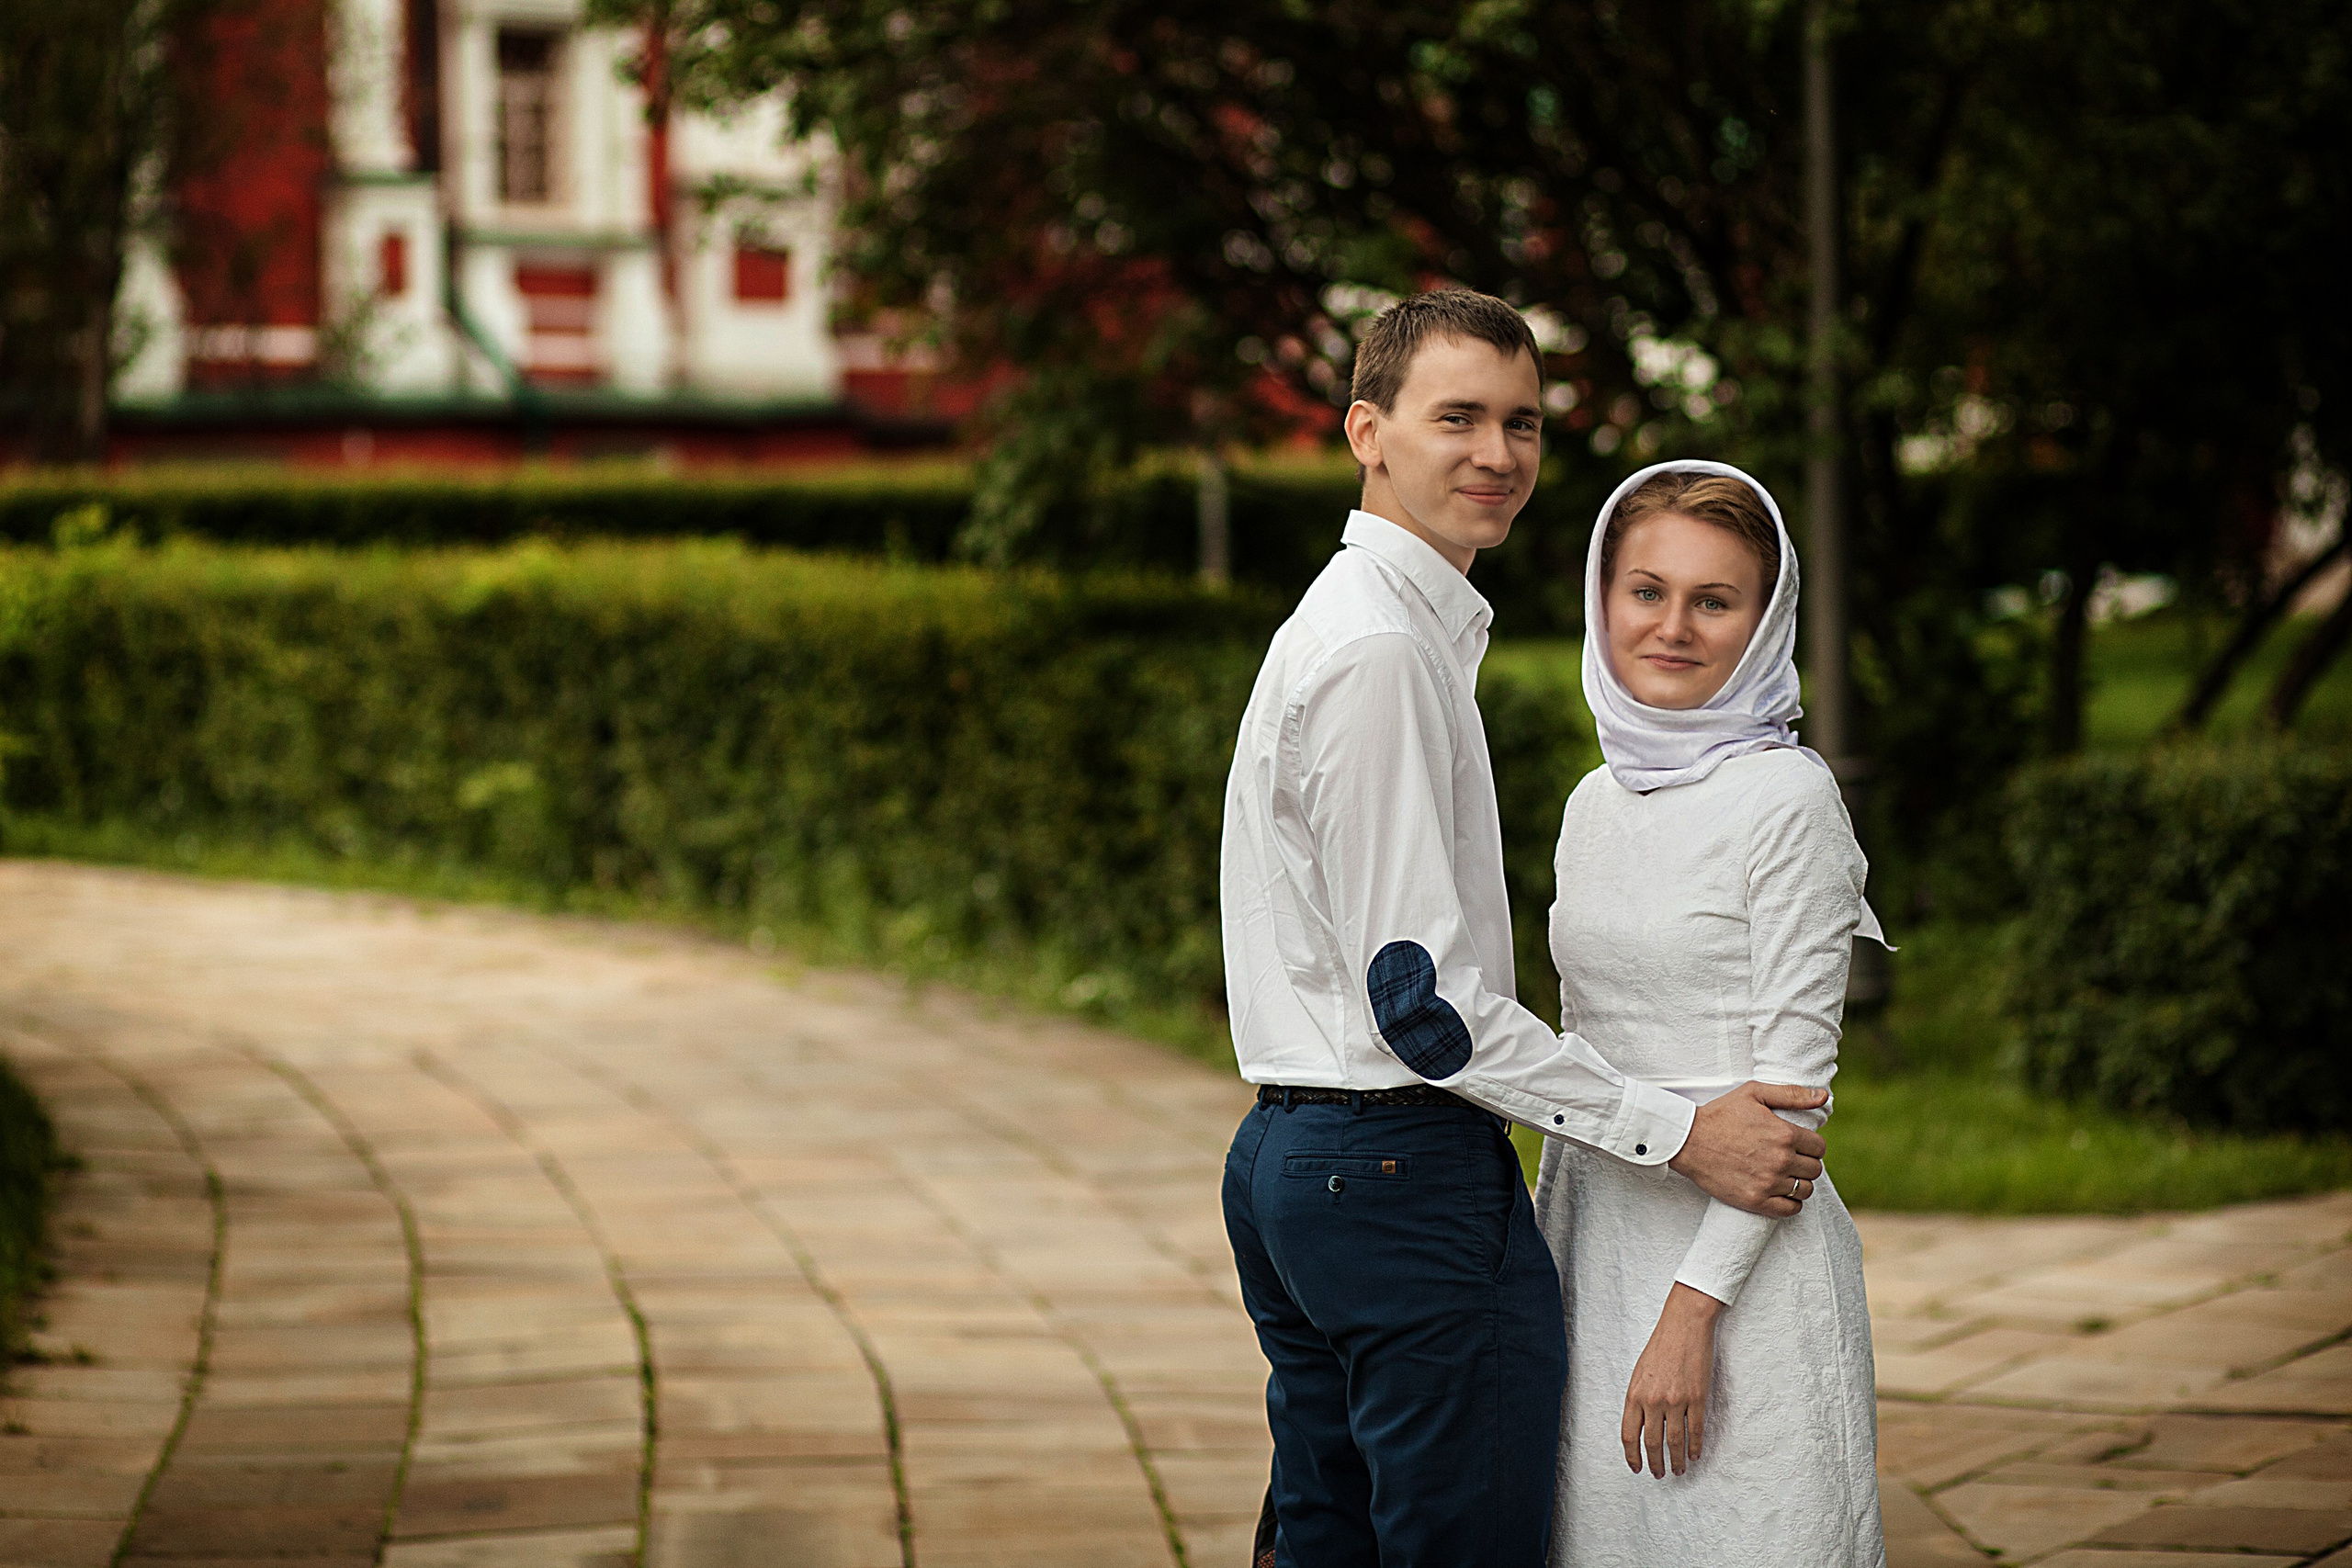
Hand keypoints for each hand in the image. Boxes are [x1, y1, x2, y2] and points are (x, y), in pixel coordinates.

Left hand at [1624, 1283, 1721, 1477]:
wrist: (1683, 1326)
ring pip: (1675, 1441)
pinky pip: (1695, 1429)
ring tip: (1678, 1470)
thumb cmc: (1660, 1347)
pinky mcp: (1697, 1397)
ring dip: (1676, 1460)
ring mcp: (1676, 1400)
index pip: (1629, 1434)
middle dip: (1654, 1463)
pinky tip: (1694, 1455)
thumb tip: (1640, 1426)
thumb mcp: (1639, 1373)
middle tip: (1658, 1474)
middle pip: (1652, 1442)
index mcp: (1634, 1394)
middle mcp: (1653, 1400)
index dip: (1632, 1455)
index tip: (1636, 1467)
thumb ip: (1638, 1400)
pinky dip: (1695, 1446)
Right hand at [1668, 1081, 1826, 1217]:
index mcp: (1785, 1134)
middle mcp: (1781, 1160)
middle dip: (1805, 1163)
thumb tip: (1823, 1097)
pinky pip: (1790, 1209)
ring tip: (1784, 1175)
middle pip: (1815, 1169)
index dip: (1811, 1145)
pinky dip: (1791, 1203)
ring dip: (1799, 1183)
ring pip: (1805, 1190)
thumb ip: (1791, 1094)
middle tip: (1789, 1159)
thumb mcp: (1754, 1093)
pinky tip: (1781, 1193)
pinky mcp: (1755, 1201)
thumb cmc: (1720, 1114)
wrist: (1688, 1140)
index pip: (1819, 1147)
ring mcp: (1769, 1183)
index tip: (1798, 1144)